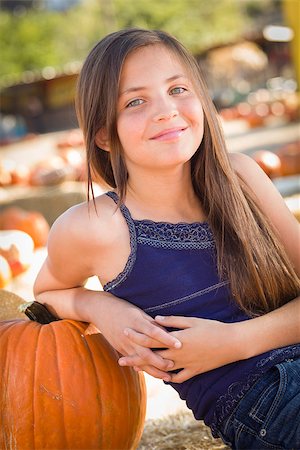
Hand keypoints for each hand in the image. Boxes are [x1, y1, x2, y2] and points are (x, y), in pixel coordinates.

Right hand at [92, 296, 180, 380]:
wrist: (101, 310)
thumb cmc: (124, 308)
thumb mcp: (139, 312)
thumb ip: (152, 323)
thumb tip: (168, 332)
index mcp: (137, 322)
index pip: (154, 332)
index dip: (166, 338)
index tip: (179, 344)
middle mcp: (130, 335)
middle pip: (147, 351)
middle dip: (161, 361)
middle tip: (174, 366)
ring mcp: (124, 344)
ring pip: (140, 360)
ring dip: (154, 370)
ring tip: (167, 377)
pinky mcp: (121, 349)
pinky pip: (134, 361)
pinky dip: (144, 369)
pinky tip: (154, 375)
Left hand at [119, 315, 241, 382]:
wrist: (232, 343)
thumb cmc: (212, 328)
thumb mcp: (192, 320)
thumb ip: (172, 321)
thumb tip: (155, 319)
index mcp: (176, 339)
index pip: (151, 339)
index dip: (137, 337)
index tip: (124, 334)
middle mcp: (179, 354)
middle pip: (152, 357)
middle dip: (135, 358)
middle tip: (121, 361)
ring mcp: (187, 365)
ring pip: (163, 369)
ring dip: (149, 369)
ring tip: (137, 369)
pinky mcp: (195, 371)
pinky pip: (179, 378)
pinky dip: (169, 378)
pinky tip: (162, 377)